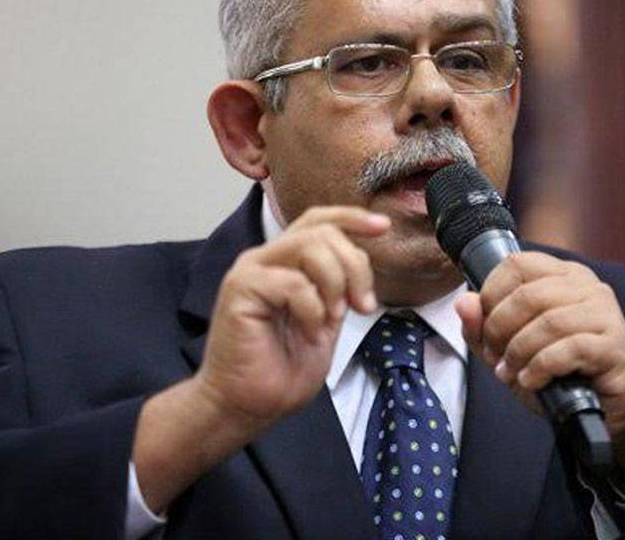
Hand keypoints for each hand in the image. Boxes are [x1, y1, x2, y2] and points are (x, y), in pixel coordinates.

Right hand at [133, 206, 388, 513]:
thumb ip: (338, 287)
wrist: (246, 406)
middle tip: (362, 307)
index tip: (384, 227)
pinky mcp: (240, 289)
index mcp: (284, 262)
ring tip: (333, 319)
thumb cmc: (281, 369)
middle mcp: (265, 258)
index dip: (352, 218)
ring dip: (335, 284)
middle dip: (354, 266)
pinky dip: (313, 310)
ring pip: (309, 246)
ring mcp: (250, 271)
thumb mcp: (326, 320)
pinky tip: (310, 333)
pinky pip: (294, 283)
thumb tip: (361, 260)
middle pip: (321, 230)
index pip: (318, 220)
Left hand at [455, 252, 624, 480]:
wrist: (607, 408)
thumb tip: (463, 302)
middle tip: (494, 356)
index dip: (491, 294)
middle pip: (529, 294)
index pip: (517, 264)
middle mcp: (588, 286)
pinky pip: (570, 349)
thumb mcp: (510, 349)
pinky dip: (540, 367)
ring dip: (519, 352)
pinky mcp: (615, 346)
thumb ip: (482, 327)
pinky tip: (531, 381)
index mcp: (562, 275)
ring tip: (511, 373)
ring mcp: (605, 314)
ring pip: (549, 321)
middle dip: (500, 329)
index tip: (483, 327)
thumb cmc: (559, 372)